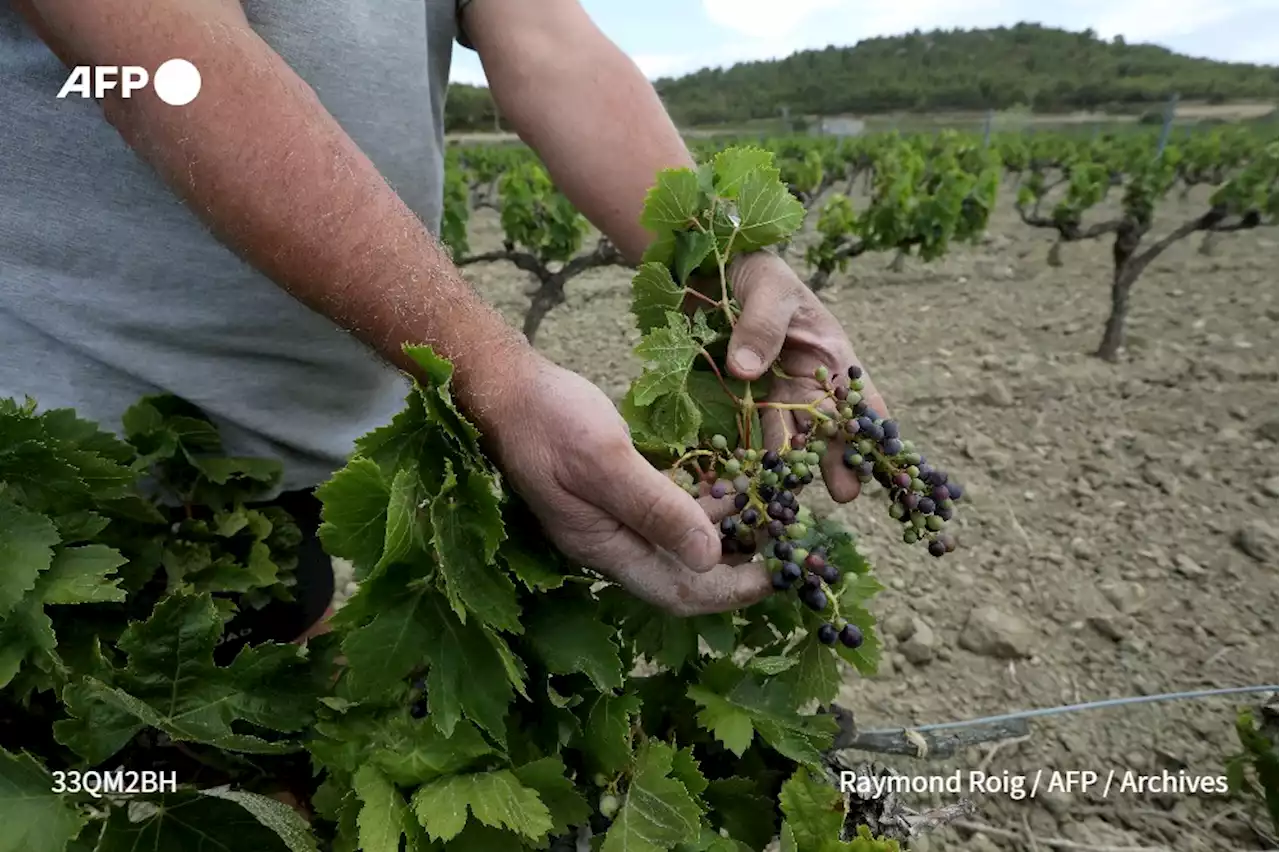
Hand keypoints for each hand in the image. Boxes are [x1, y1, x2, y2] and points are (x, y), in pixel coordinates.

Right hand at [479, 352, 771, 615]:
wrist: (503, 386)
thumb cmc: (548, 420)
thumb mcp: (605, 460)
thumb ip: (656, 508)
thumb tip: (710, 556)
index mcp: (604, 549)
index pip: (679, 594)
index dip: (731, 591)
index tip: (778, 575)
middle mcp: (612, 544)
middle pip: (685, 575)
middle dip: (737, 564)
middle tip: (787, 545)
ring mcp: (613, 518)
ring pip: (681, 542)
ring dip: (725, 531)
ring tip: (771, 510)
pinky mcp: (617, 491)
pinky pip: (670, 511)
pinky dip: (704, 503)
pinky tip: (733, 482)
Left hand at [722, 251, 888, 503]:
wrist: (713, 268)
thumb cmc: (756, 271)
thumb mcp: (766, 289)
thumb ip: (761, 325)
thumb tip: (746, 370)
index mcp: (830, 353)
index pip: (861, 396)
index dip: (873, 427)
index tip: (883, 456)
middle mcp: (809, 378)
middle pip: (829, 426)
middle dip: (838, 459)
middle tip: (845, 494)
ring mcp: (778, 391)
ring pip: (791, 434)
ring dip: (795, 463)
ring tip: (794, 492)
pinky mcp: (747, 398)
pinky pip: (754, 429)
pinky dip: (754, 451)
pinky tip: (752, 475)